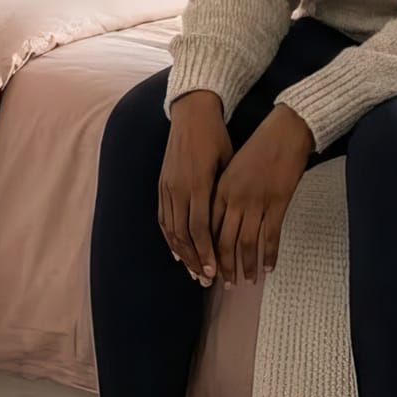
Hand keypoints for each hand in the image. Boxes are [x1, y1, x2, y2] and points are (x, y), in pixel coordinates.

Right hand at [161, 90, 231, 286]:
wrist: (191, 114)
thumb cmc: (216, 137)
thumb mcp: (228, 162)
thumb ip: (226, 193)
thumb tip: (234, 222)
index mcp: (197, 184)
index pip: (199, 229)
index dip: (206, 253)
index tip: (215, 271)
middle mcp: (178, 189)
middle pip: (183, 235)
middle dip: (195, 261)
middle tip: (206, 281)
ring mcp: (167, 187)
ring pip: (171, 230)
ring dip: (182, 254)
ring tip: (193, 273)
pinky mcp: (162, 185)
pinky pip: (164, 218)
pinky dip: (170, 238)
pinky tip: (177, 252)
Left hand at [213, 105, 314, 285]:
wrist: (284, 132)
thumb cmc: (257, 147)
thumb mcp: (231, 168)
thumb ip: (223, 193)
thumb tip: (218, 221)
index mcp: (220, 189)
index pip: (207, 228)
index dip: (206, 252)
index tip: (206, 268)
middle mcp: (235, 198)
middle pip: (224, 241)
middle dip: (223, 266)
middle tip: (224, 283)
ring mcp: (257, 201)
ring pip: (247, 243)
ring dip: (246, 265)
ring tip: (247, 281)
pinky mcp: (278, 202)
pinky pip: (271, 236)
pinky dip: (269, 254)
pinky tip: (269, 267)